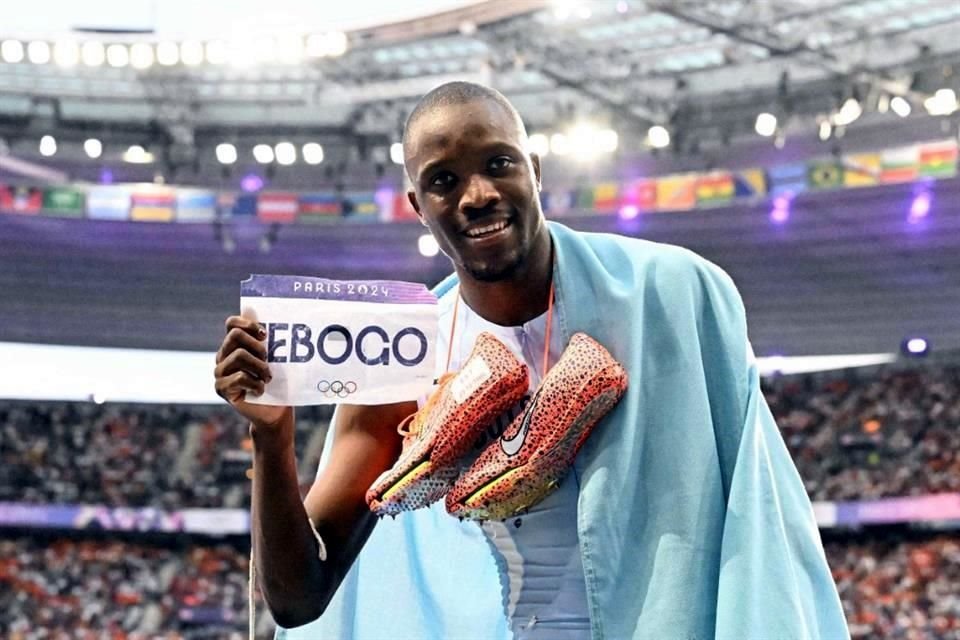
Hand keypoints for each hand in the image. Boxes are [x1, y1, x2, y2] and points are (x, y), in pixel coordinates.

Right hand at [214, 313, 291, 431]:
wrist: (274, 411)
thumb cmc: (277, 383)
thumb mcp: (277, 361)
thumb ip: (272, 345)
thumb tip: (281, 325)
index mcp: (235, 345)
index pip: (232, 324)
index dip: (248, 324)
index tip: (265, 335)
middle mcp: (223, 355)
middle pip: (235, 336)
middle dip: (257, 346)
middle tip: (268, 359)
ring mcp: (220, 371)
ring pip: (238, 356)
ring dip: (260, 367)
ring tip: (268, 378)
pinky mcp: (221, 388)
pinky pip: (239, 377)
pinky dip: (255, 383)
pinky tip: (261, 390)